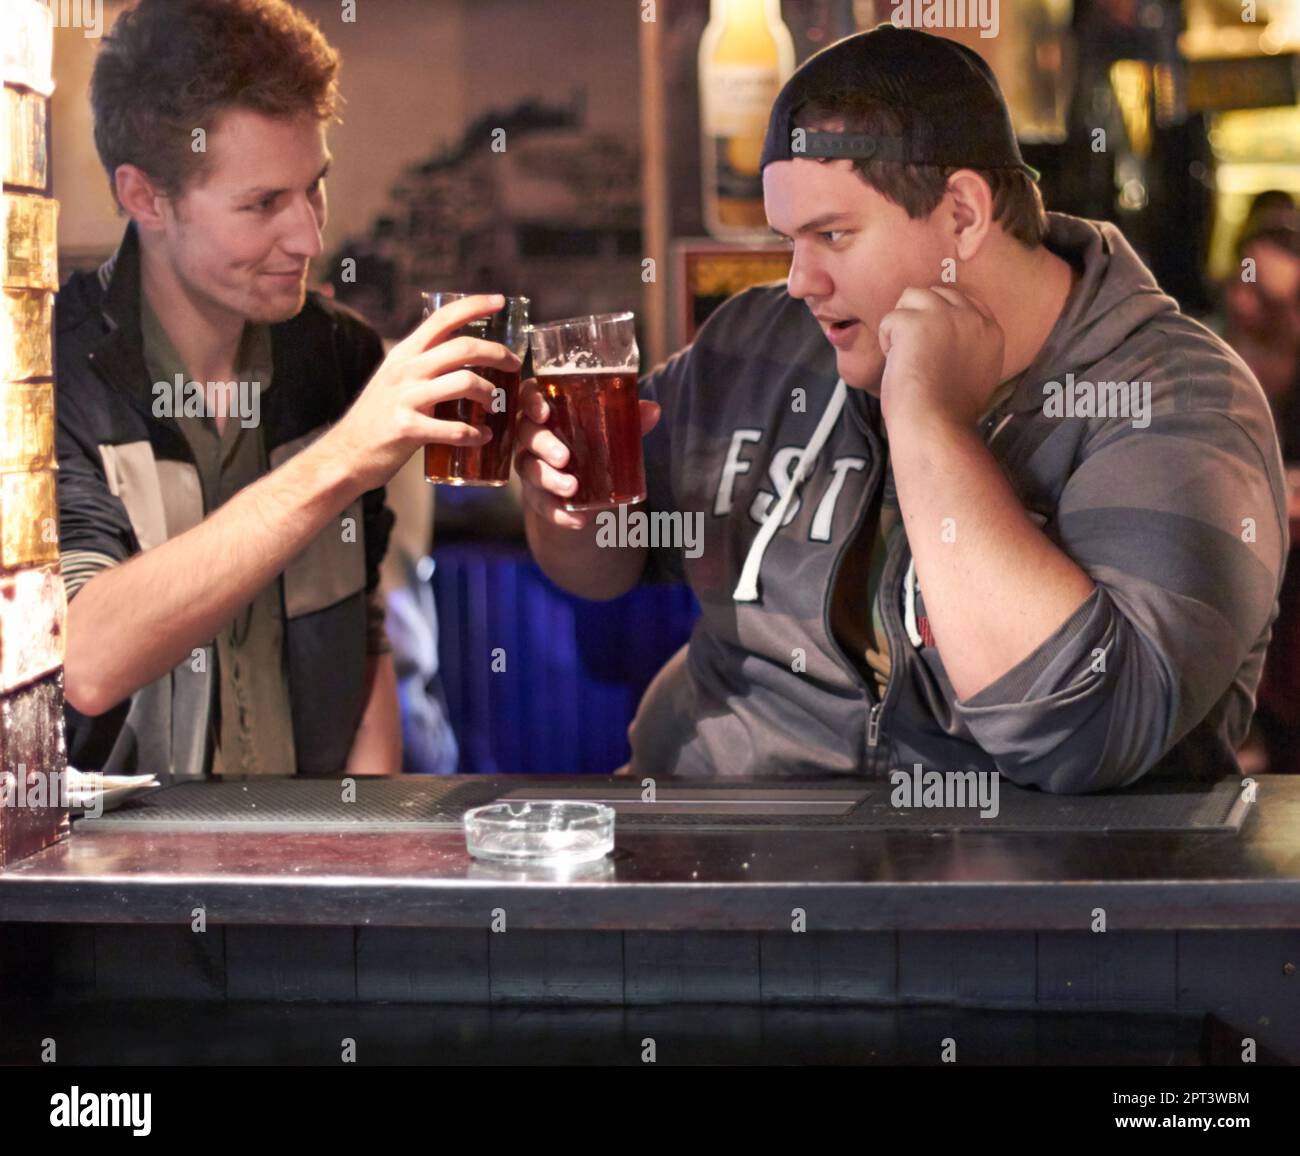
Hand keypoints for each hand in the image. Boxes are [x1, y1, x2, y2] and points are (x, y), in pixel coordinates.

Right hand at [318, 294, 521, 492]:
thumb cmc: (377, 418)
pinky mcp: (407, 429)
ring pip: (465, 383)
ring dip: (490, 394)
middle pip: (463, 348)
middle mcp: (405, 370)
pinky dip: (475, 434)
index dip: (474, 305)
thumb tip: (459, 357)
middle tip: (515, 364)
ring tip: (497, 405)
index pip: (442, 318)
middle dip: (497, 353)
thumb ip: (421, 365)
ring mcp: (405, 399)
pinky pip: (454, 428)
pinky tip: (482, 436)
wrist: (345, 453)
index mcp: (405, 354)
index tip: (500, 300)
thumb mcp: (394, 379)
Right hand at [515, 377, 660, 528]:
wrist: (583, 481)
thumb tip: (653, 410)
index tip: (544, 412)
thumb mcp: (608, 428)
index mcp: (545, 409)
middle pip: (527, 435)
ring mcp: (530, 466)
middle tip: (564, 457)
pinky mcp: (536, 495)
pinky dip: (559, 513)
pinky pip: (542, 504)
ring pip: (530, 470)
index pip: (528, 397)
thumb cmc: (591, 439)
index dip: (531, 402)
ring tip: (571, 488)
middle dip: (544, 445)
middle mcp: (530, 435)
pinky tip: (578, 520)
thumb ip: (627, 419)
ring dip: (550, 480)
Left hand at [877, 286, 1004, 430]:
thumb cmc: (950, 410)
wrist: (936, 425)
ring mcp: (944, 316)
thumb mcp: (978, 372)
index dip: (940, 315)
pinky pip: (890, 318)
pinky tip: (896, 363)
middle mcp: (971, 317)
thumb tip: (946, 333)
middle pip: (937, 293)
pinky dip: (886, 341)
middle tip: (915, 352)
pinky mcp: (914, 322)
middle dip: (919, 317)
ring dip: (901, 323)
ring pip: (911, 297)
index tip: (931, 341)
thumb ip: (970, 344)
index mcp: (991, 330)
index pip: (963, 300)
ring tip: (905, 355)